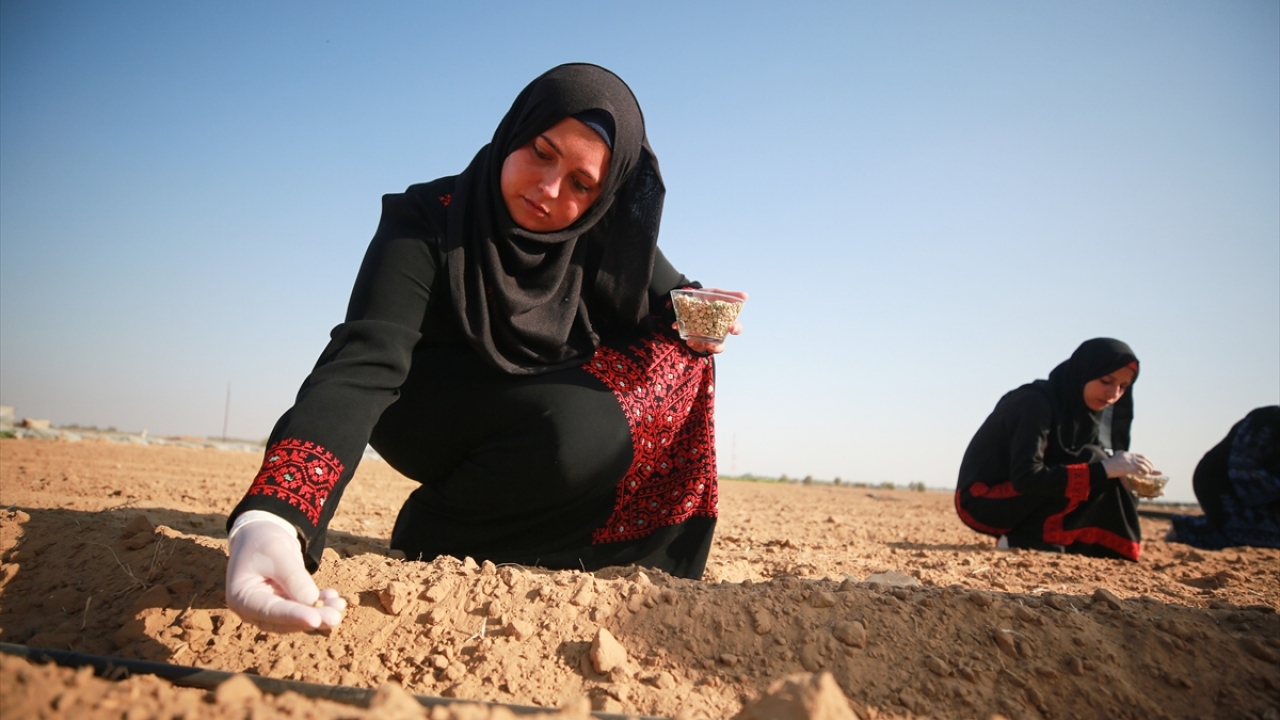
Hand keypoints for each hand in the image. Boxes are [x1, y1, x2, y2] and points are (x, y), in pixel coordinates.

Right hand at [226, 517, 344, 632]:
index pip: (269, 611)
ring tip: (340, 605)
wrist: (261, 535)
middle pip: (284, 621)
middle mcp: (253, 610)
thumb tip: (312, 601)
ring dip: (320, 613)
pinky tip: (334, 598)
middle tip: (335, 617)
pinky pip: (303, 609)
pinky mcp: (283, 605)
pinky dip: (319, 605)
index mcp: (241, 597)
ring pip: (296, 618)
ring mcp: (268, 610)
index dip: (293, 616)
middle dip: (312, 618)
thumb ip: (293, 577)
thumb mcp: (277, 552)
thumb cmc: (263, 541)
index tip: (315, 620)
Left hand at [677, 287, 746, 354]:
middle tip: (709, 344)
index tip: (732, 328)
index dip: (736, 329)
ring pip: (703, 347)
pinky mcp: (692, 336)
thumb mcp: (718, 294)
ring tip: (691, 341)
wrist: (691, 297)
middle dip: (715, 347)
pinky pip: (689, 341)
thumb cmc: (709, 297)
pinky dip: (683, 335)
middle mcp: (716, 333)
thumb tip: (745, 295)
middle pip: (720, 346)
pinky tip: (678, 327)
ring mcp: (704, 337)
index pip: (735, 329)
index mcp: (726, 322)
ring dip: (698, 345)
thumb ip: (730, 295)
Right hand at [1101, 451, 1155, 478]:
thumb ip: (1126, 459)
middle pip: (1144, 460)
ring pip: (1142, 465)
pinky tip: (1145, 476)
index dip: (1149, 461)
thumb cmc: (1109, 465)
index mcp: (1128, 454)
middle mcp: (1129, 457)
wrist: (1103, 467)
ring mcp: (1128, 462)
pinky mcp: (1126, 468)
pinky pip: (1138, 471)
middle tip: (1151, 471)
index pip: (1142, 456)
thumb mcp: (1119, 458)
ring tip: (1148, 474)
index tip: (1152, 465)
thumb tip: (1132, 463)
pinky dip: (1143, 474)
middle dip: (1150, 466)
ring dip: (1147, 470)